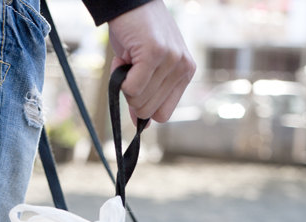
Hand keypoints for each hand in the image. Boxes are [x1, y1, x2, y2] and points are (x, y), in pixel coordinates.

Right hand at [107, 0, 195, 123]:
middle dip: (132, 95)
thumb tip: (141, 126)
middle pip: (149, 111)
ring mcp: (171, 60)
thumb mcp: (145, 69)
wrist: (128, 2)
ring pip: (139, 101)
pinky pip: (132, 88)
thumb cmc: (136, 35)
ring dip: (124, 85)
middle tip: (131, 69)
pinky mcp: (156, 53)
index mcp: (185, 74)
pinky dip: (120, 79)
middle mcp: (183, 68)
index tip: (137, 85)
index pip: (162, 115)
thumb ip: (147, 96)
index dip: (143, 106)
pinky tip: (123, 59)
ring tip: (129, 60)